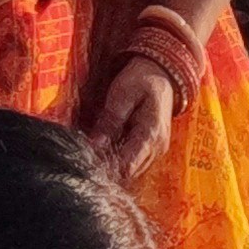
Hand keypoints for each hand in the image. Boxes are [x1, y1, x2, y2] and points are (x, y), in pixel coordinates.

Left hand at [79, 47, 185, 181]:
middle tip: (88, 159)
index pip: (128, 166)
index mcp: (150, 134)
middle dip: (109, 169)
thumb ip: (111, 119)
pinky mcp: (153, 149)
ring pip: (133, 172)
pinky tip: (108, 150)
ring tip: (96, 154)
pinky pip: (136, 164)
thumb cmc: (141, 81)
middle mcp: (157, 148)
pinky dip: (122, 161)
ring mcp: (157, 150)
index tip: (89, 164)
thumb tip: (96, 144)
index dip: (107, 168)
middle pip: (130, 174)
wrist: (161, 75)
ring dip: (115, 166)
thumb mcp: (122, 94)